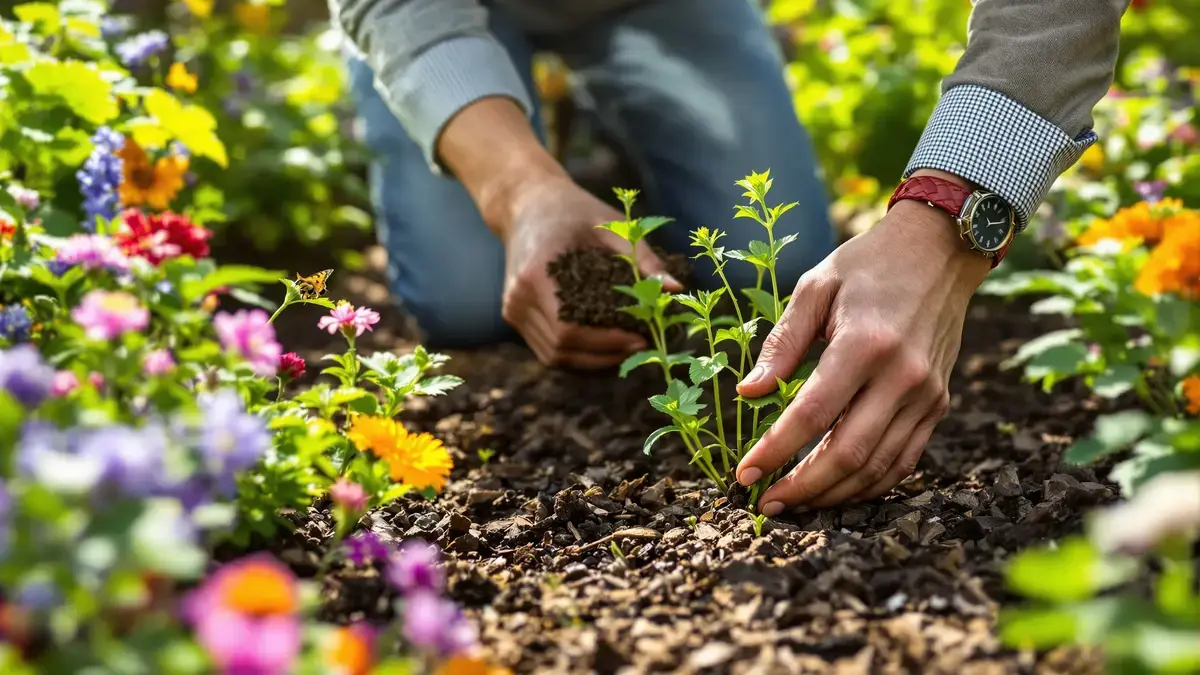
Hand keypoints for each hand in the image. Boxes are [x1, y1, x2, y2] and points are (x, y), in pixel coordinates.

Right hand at [432, 97, 679, 367]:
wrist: (526, 203)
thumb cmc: (574, 210)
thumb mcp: (613, 226)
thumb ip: (644, 258)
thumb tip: (676, 289)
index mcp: (537, 273)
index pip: (569, 328)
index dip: (606, 341)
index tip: (639, 338)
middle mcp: (518, 296)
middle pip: (561, 347)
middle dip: (604, 354)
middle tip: (641, 346)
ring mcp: (512, 308)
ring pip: (553, 355)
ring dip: (591, 360)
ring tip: (626, 349)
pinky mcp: (513, 314)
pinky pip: (546, 348)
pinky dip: (576, 355)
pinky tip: (604, 346)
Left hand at [733, 194, 990, 514]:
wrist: (940, 251)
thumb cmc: (867, 265)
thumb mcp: (815, 286)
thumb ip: (782, 342)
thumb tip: (748, 393)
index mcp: (865, 343)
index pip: (812, 414)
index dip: (775, 450)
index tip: (744, 473)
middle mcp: (902, 375)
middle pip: (848, 453)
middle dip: (802, 487)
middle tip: (765, 503)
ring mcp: (927, 394)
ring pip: (878, 467)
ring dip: (833, 495)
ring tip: (795, 503)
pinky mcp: (939, 403)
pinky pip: (904, 460)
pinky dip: (870, 485)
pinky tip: (837, 490)